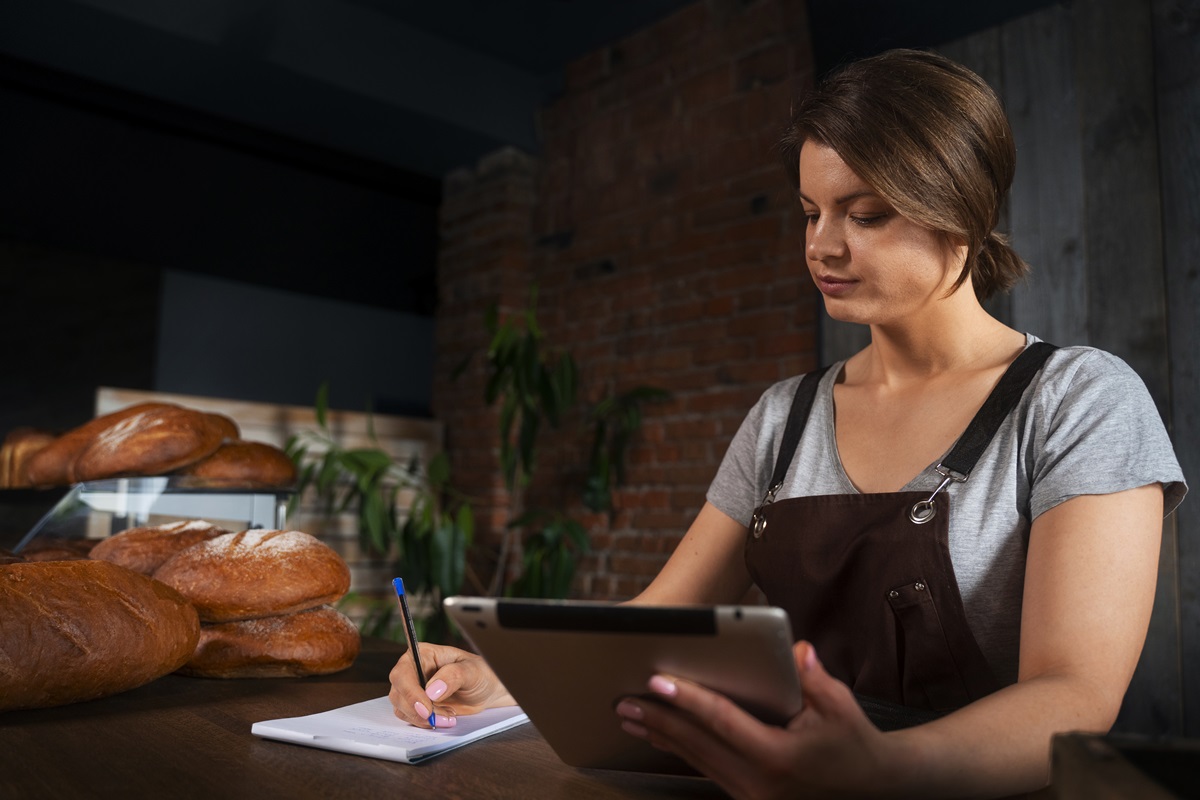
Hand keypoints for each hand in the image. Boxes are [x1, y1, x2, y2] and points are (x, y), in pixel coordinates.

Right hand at [388, 642, 514, 727]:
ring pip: (401, 708)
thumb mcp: (472, 671)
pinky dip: (424, 723)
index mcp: (423, 654)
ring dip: (422, 718)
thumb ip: (453, 676)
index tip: (426, 708)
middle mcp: (413, 670)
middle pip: (398, 693)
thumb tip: (432, 690)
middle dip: (416, 710)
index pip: (403, 672)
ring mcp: (413, 689)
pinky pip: (409, 718)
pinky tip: (444, 718)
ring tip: (448, 716)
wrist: (487, 691)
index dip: (410, 692)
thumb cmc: (480, 674)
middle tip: (436, 719)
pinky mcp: (416, 705)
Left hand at [614, 641, 897, 798]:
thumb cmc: (853, 741)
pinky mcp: (748, 799)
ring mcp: (752, 796)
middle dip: (659, 720)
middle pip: (698, 744)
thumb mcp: (840, 705)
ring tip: (631, 715)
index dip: (688, 700)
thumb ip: (813, 678)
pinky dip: (681, 751)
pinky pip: (706, 771)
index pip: (722, 722)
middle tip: (624, 700)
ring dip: (661, 737)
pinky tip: (661, 737)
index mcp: (778, 757)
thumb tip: (796, 649)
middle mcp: (760, 782)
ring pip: (696, 760)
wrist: (872, 787)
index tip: (656, 681)